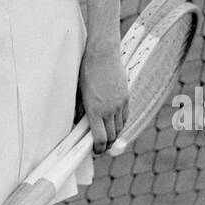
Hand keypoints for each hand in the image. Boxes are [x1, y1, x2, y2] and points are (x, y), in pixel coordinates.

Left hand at [76, 40, 127, 154]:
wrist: (103, 53)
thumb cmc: (86, 71)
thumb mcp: (79, 91)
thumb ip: (80, 109)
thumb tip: (79, 123)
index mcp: (95, 110)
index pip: (100, 139)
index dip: (98, 149)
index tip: (94, 150)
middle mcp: (109, 110)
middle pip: (112, 136)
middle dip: (106, 145)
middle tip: (100, 147)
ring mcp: (119, 104)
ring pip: (120, 128)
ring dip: (114, 135)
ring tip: (108, 137)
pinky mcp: (126, 97)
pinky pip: (125, 116)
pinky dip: (121, 123)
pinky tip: (115, 124)